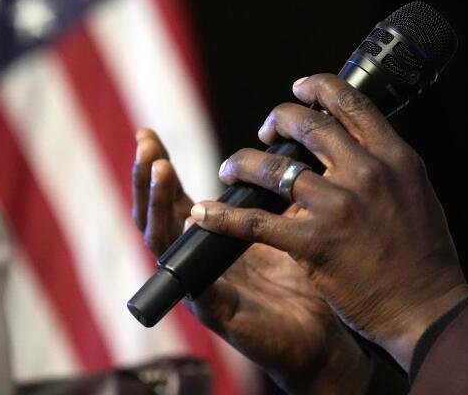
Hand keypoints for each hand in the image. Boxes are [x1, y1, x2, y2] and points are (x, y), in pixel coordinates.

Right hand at [132, 129, 374, 393]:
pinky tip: (185, 227)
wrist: (323, 333)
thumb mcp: (293, 220)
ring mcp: (203, 285)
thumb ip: (281, 189)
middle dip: (146, 179)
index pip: (174, 196)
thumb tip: (292, 141)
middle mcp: (200, 258)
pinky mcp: (218, 312)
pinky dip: (186, 257)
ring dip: (158, 205)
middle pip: (157, 214)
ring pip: (164, 244)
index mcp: (213, 235)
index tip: (146, 134)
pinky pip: (194, 283)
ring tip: (159, 171)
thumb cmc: (308, 277)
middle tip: (144, 144)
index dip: (157, 166)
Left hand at [187, 74, 467, 369]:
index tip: (300, 89)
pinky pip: (254, 221)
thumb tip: (360, 147)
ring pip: (274, 168)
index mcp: (395, 158)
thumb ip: (387, 167)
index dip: (319, 88)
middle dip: (278, 120)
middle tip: (266, 130)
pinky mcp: (312, 243)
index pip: (352, 104)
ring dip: (244, 163)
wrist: (427, 307)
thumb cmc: (426, 257)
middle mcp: (367, 173)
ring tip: (232, 168)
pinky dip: (222, 216)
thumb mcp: (416, 193)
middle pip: (308, 125)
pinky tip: (204, 213)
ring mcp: (337, 206)